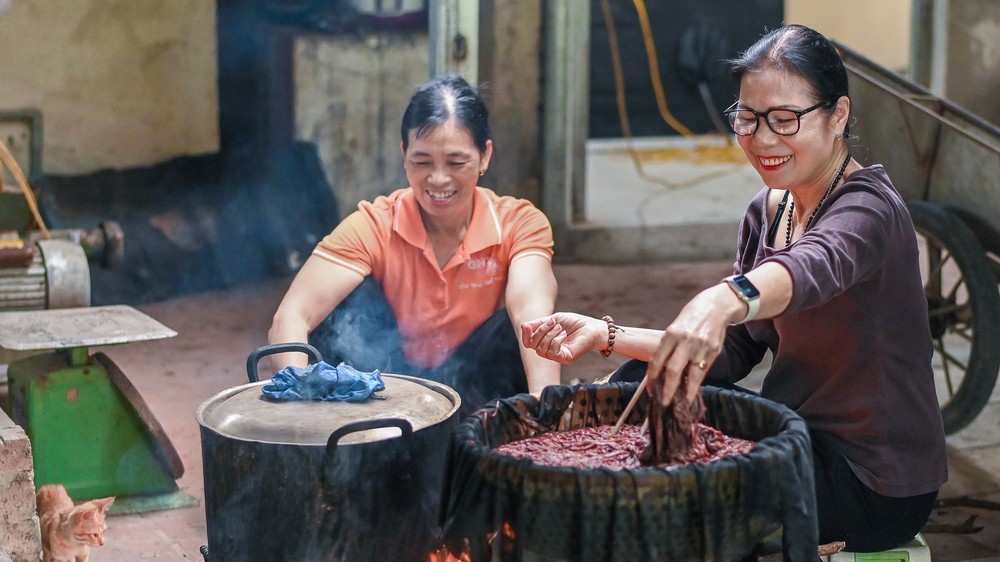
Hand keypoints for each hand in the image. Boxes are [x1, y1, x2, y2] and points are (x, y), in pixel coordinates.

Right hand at [520, 312, 603, 363]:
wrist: (594, 328)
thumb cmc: (575, 324)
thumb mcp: (554, 320)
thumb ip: (539, 323)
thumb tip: (523, 326)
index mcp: (545, 342)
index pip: (528, 343)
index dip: (525, 334)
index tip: (527, 325)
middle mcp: (549, 351)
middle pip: (532, 346)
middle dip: (540, 331)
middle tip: (553, 322)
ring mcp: (557, 357)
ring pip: (541, 350)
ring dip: (548, 335)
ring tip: (560, 328)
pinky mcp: (566, 358)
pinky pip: (552, 352)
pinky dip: (556, 341)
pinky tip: (564, 334)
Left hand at [646, 285, 730, 405]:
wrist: (716, 306)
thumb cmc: (691, 319)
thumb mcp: (675, 329)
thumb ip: (669, 348)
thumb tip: (660, 372)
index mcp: (671, 334)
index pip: (657, 360)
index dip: (652, 378)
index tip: (651, 391)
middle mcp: (685, 340)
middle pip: (673, 370)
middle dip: (667, 390)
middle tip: (663, 403)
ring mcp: (701, 346)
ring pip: (691, 375)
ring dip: (685, 392)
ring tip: (680, 404)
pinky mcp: (714, 350)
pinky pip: (703, 372)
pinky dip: (697, 384)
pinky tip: (692, 392)